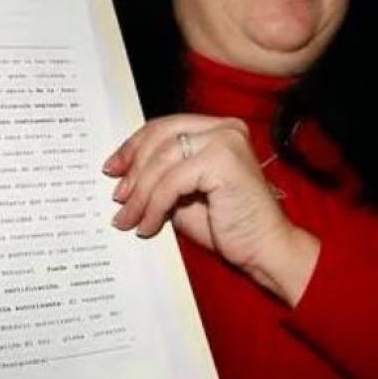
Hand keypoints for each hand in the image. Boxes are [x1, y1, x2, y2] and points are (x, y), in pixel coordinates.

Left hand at [106, 114, 319, 305]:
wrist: (264, 251)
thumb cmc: (228, 226)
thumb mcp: (184, 194)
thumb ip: (161, 177)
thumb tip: (122, 176)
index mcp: (216, 129)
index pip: (164, 127)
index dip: (133, 147)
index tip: (112, 168)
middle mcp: (223, 128)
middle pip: (159, 137)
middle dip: (133, 170)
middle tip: (118, 198)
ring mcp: (225, 140)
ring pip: (162, 160)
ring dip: (140, 194)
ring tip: (129, 218)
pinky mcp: (223, 161)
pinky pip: (172, 181)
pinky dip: (154, 205)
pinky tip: (149, 225)